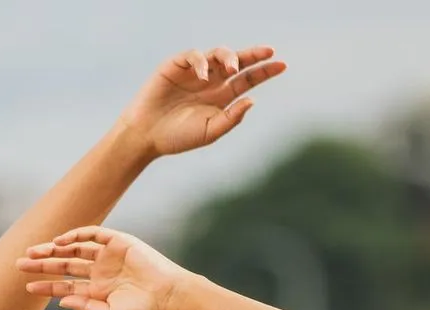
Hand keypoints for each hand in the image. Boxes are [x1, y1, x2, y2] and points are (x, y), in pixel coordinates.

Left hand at [16, 227, 187, 309]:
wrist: (169, 296)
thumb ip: (85, 307)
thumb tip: (60, 300)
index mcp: (98, 292)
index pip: (66, 286)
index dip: (46, 286)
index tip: (26, 287)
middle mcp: (100, 272)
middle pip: (65, 266)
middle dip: (42, 264)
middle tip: (19, 264)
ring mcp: (109, 256)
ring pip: (74, 249)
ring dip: (53, 249)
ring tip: (33, 251)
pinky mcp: (119, 242)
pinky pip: (92, 234)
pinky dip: (76, 236)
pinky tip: (60, 242)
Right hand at [120, 45, 285, 156]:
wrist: (147, 135)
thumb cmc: (178, 138)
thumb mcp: (210, 132)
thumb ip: (231, 118)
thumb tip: (252, 100)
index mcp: (221, 98)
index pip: (247, 81)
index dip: (264, 72)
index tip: (282, 65)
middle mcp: (211, 82)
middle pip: (237, 63)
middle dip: (254, 55)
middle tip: (269, 52)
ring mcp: (194, 72)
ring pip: (219, 54)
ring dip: (229, 58)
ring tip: (233, 70)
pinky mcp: (176, 65)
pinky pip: (195, 56)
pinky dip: (202, 62)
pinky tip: (204, 76)